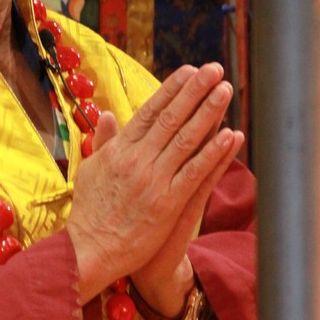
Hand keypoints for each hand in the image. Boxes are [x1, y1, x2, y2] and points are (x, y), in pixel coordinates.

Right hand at [65, 63, 241, 304]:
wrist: (90, 249)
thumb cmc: (90, 211)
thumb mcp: (90, 169)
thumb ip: (103, 141)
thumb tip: (109, 114)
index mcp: (119, 148)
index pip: (149, 110)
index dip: (171, 89)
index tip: (188, 70)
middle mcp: (137, 159)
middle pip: (171, 117)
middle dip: (194, 90)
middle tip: (213, 69)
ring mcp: (153, 180)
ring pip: (186, 139)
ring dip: (208, 112)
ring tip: (225, 91)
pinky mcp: (168, 204)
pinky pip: (195, 173)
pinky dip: (213, 153)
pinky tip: (229, 136)